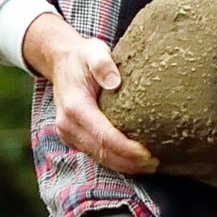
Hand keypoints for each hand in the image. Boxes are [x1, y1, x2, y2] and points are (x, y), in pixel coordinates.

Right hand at [24, 14, 153, 174]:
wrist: (61, 63)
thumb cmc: (82, 57)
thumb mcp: (93, 51)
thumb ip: (102, 63)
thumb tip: (114, 81)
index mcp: (75, 107)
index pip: (104, 136)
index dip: (126, 149)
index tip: (148, 154)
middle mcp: (68, 125)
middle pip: (102, 152)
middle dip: (129, 162)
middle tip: (156, 164)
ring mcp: (68, 133)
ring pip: (99, 157)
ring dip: (125, 165)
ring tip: (150, 165)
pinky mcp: (74, 138)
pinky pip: (96, 154)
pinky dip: (116, 160)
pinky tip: (134, 160)